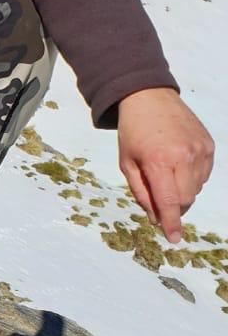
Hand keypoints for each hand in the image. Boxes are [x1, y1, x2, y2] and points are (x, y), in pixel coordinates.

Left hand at [117, 88, 214, 242]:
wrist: (150, 98)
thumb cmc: (133, 132)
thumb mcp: (127, 164)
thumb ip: (142, 193)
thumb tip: (156, 217)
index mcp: (159, 161)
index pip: (169, 201)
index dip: (172, 223)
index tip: (173, 238)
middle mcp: (184, 156)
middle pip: (186, 199)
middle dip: (174, 207)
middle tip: (160, 200)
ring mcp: (199, 149)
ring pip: (196, 188)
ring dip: (182, 192)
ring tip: (166, 174)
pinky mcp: (208, 145)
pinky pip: (204, 174)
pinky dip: (192, 179)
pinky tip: (178, 165)